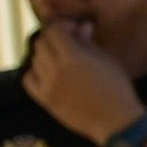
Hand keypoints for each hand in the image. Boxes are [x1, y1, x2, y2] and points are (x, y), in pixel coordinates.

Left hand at [17, 12, 137, 128]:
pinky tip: (48, 73)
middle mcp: (55, 69)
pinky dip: (35, 72)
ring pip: (35, 60)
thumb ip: (87, 42)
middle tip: (67, 43)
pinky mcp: (44, 99)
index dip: (62, 25)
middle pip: (41, 43)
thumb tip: (78, 26)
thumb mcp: (106, 60)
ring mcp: (47, 85)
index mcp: (73, 57)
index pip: (54, 30)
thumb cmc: (117, 88)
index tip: (72, 28)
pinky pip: (29, 79)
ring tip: (61, 59)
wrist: (115, 121)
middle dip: (53, 39)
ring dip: (46, 54)